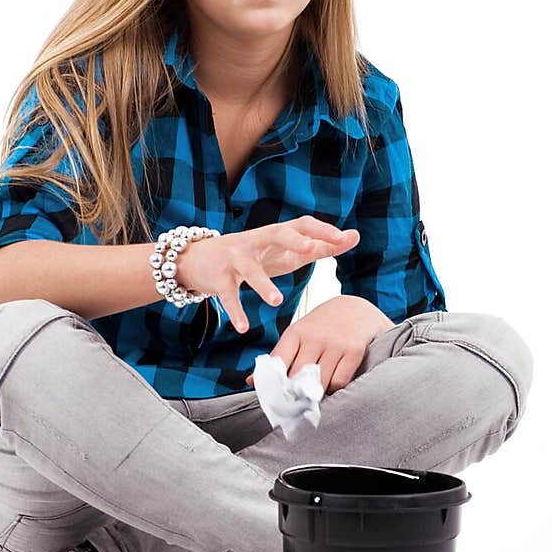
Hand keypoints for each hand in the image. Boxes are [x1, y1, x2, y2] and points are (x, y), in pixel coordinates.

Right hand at [175, 215, 360, 332]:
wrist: (199, 258)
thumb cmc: (252, 255)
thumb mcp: (284, 250)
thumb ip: (317, 246)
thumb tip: (352, 237)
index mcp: (275, 234)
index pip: (302, 224)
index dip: (323, 230)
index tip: (345, 238)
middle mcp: (256, 241)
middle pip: (276, 232)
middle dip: (293, 240)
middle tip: (310, 249)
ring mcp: (235, 258)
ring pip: (250, 269)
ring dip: (263, 284)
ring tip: (277, 301)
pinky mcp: (217, 276)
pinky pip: (228, 295)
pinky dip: (235, 311)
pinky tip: (243, 327)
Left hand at [245, 295, 395, 395]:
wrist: (357, 307)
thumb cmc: (322, 326)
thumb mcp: (299, 334)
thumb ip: (279, 358)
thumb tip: (251, 383)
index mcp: (296, 332)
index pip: (277, 362)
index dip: (272, 384)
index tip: (271, 399)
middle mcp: (315, 336)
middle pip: (297, 377)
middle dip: (293, 394)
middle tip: (292, 406)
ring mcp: (335, 343)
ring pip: (319, 382)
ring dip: (315, 394)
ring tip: (312, 397)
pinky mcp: (354, 351)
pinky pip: (339, 381)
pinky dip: (334, 390)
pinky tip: (331, 387)